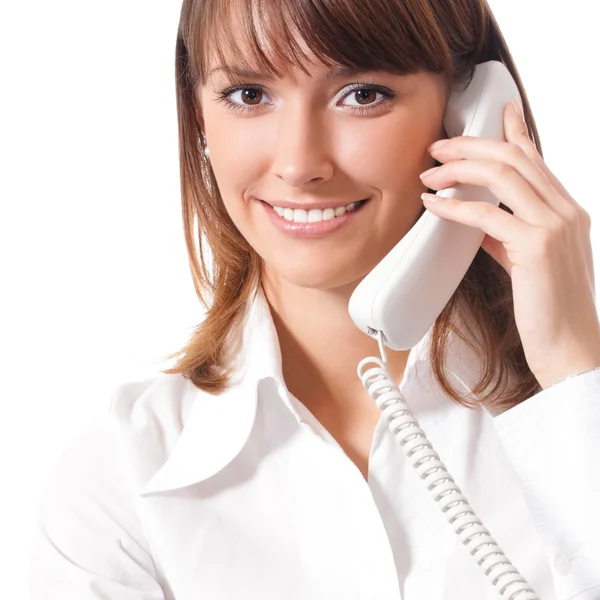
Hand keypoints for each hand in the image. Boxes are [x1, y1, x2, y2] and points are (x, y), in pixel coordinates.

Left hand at [419, 100, 599, 391]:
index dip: (515, 132)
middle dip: (472, 146)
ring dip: (459, 170)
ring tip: (429, 173)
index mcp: (567, 211)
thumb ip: (507, 236)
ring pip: (503, 176)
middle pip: (515, 158)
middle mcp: (566, 211)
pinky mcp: (536, 247)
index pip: (537, 160)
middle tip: (438, 147)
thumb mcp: (528, 262)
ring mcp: (555, 226)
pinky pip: (488, 215)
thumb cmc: (549, 308)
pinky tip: (433, 205)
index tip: (498, 111)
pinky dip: (455, 207)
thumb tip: (478, 220)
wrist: (571, 348)